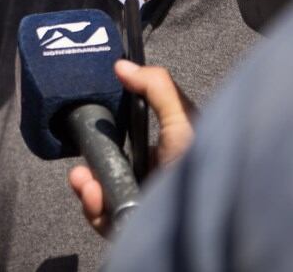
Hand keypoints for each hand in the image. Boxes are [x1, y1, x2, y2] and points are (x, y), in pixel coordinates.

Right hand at [68, 60, 194, 236]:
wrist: (210, 218)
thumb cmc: (208, 164)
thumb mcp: (182, 118)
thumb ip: (156, 87)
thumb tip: (122, 66)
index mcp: (160, 152)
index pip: (121, 141)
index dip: (102, 134)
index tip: (89, 126)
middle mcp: (148, 178)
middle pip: (104, 168)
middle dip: (88, 164)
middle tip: (82, 162)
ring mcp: (139, 204)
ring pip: (99, 194)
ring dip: (86, 186)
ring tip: (85, 180)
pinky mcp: (131, 227)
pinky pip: (101, 220)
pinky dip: (92, 208)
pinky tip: (94, 195)